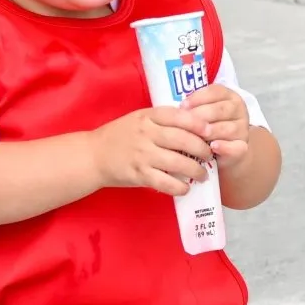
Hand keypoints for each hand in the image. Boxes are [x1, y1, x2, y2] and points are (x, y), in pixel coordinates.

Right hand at [91, 106, 211, 196]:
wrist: (93, 155)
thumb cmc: (120, 135)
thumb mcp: (139, 118)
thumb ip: (162, 120)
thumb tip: (195, 125)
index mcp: (148, 116)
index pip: (179, 116)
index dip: (199, 123)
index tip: (211, 130)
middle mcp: (146, 134)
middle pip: (183, 140)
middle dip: (202, 149)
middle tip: (210, 155)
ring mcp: (142, 155)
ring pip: (177, 162)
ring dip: (195, 170)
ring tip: (202, 174)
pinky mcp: (138, 174)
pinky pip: (165, 182)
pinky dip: (179, 186)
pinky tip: (185, 188)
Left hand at [183, 83, 250, 168]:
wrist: (223, 152)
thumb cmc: (207, 127)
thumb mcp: (201, 113)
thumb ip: (193, 107)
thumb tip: (174, 109)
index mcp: (228, 96)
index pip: (215, 92)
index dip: (197, 98)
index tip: (181, 107)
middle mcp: (238, 109)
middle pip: (220, 110)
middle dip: (200, 117)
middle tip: (184, 124)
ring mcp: (242, 129)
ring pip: (227, 128)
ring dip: (209, 133)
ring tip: (194, 137)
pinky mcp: (243, 147)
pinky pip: (235, 146)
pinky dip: (224, 147)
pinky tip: (212, 147)